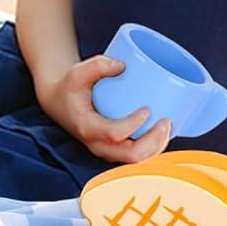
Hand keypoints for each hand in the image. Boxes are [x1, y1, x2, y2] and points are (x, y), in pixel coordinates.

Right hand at [36, 55, 172, 163]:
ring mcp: (106, 150)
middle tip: (166, 122)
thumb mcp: (77, 73)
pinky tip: (162, 134)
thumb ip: (97, 66)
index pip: (113, 134)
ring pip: (136, 160)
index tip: (146, 110)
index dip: (133, 125)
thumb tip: (123, 65)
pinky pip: (136, 157)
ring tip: (168, 127)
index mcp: (87, 128)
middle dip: (153, 142)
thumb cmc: (69, 88)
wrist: (58, 103)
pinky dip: (152, 148)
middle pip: (130, 155)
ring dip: (156, 147)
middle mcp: (97, 145)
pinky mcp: (113, 150)